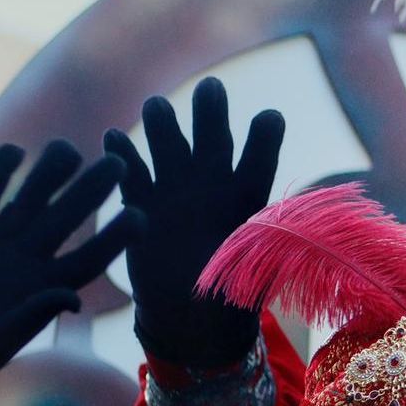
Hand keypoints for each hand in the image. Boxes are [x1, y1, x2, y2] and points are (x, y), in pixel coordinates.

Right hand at [0, 141, 142, 405]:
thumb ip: (32, 319)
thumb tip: (73, 298)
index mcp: (46, 288)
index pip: (90, 256)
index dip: (116, 237)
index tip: (139, 214)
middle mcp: (28, 260)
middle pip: (65, 218)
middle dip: (90, 191)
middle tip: (117, 162)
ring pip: (28, 201)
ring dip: (47, 174)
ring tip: (67, 148)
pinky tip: (14, 150)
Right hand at [103, 77, 284, 365]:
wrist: (189, 317)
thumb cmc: (231, 296)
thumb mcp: (252, 272)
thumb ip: (265, 248)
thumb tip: (291, 234)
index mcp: (247, 196)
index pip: (260, 159)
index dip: (264, 139)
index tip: (269, 117)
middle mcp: (213, 184)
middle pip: (213, 139)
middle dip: (211, 113)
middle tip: (211, 88)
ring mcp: (175, 190)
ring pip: (169, 145)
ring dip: (163, 125)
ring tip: (157, 106)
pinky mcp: (142, 204)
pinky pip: (132, 174)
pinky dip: (123, 157)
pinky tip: (114, 137)